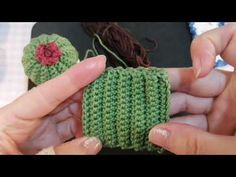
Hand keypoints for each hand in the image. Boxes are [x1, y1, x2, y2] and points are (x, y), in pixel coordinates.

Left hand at [0, 55, 105, 154]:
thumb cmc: (3, 163)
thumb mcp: (29, 161)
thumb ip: (61, 153)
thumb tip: (95, 142)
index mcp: (11, 118)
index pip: (47, 91)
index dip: (74, 76)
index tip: (97, 63)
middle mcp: (28, 118)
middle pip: (61, 98)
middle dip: (87, 89)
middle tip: (110, 83)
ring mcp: (40, 129)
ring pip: (69, 112)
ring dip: (89, 109)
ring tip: (109, 103)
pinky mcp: (49, 140)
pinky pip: (71, 129)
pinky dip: (86, 127)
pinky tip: (99, 125)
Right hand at [149, 23, 235, 153]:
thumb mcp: (235, 149)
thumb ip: (197, 142)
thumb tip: (157, 133)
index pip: (230, 42)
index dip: (208, 47)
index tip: (199, 69)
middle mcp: (234, 93)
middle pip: (194, 79)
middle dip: (167, 89)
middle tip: (143, 97)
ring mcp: (223, 111)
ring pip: (187, 104)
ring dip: (165, 112)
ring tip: (144, 118)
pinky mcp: (215, 129)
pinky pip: (189, 125)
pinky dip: (173, 130)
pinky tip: (158, 132)